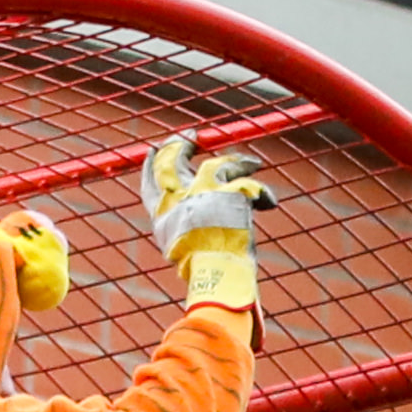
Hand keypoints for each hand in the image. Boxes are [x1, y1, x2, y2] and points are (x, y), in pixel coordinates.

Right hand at [143, 130, 268, 303]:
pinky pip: (240, 174)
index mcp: (161, 216)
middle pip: (172, 162)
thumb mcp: (178, 250)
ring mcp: (202, 193)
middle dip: (179, 145)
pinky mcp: (227, 192)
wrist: (215, 275)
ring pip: (214, 166)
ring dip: (230, 163)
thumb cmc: (201, 273)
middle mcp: (177, 199)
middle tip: (190, 136)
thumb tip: (181, 235)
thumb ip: (178, 232)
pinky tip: (261, 178)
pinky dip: (251, 176)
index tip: (151, 153)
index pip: (150, 184)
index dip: (150, 166)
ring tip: (246, 163)